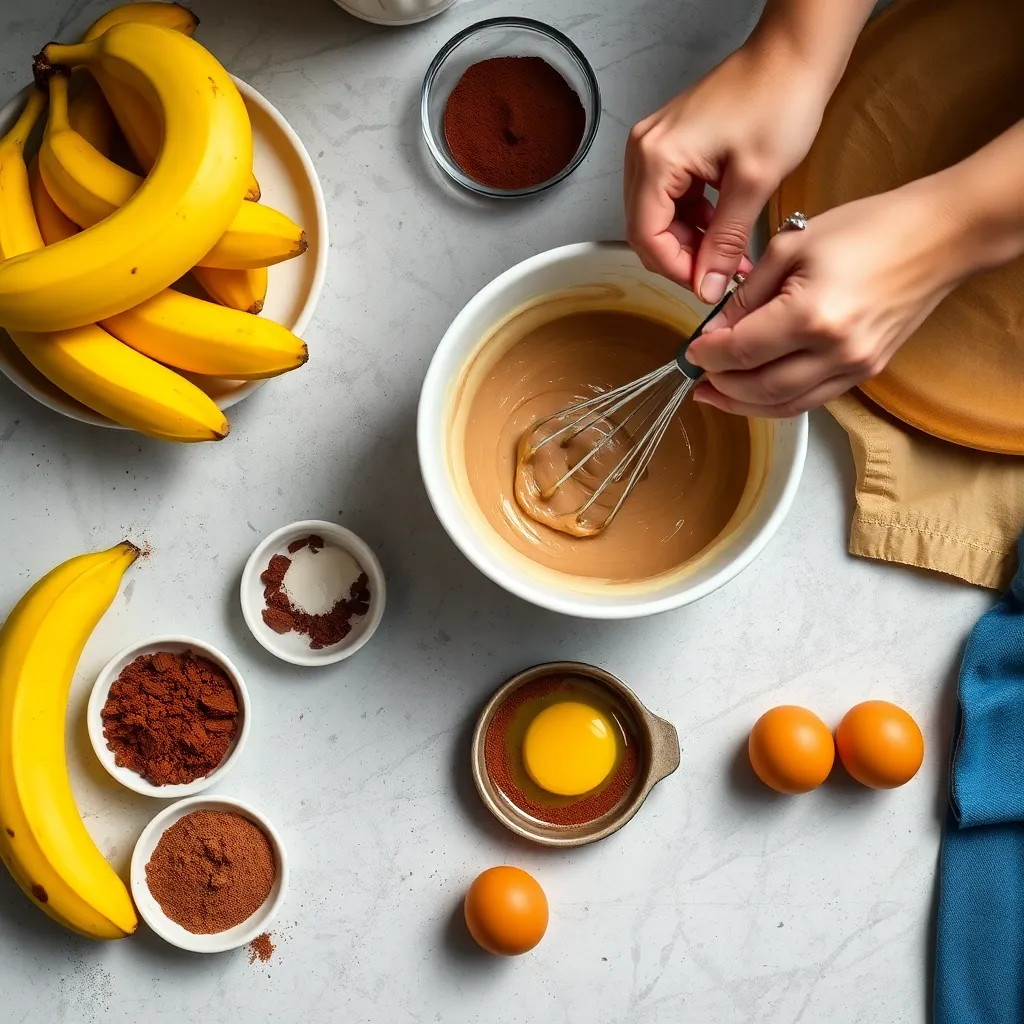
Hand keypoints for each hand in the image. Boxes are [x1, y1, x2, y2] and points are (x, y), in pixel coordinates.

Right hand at [624, 43, 829, 302]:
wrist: (794, 54)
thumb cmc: (779, 98)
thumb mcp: (754, 182)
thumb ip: (726, 241)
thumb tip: (709, 284)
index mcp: (657, 157)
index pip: (646, 236)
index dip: (676, 270)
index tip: (706, 287)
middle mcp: (645, 150)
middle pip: (646, 229)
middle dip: (682, 259)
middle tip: (718, 275)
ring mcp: (655, 146)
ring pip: (657, 217)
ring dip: (689, 242)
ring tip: (727, 255)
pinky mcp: (672, 145)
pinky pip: (670, 198)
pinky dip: (693, 220)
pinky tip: (720, 227)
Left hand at [687, 181, 968, 417]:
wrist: (940, 237)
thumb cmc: (868, 229)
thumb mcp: (792, 245)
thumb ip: (747, 294)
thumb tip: (715, 330)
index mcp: (811, 315)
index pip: (741, 352)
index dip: (708, 356)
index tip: (691, 351)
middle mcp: (835, 351)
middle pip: (760, 390)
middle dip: (721, 387)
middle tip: (697, 379)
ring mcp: (855, 367)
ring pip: (785, 405)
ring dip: (745, 404)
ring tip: (717, 394)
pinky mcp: (866, 372)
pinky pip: (811, 400)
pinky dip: (777, 401)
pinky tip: (755, 391)